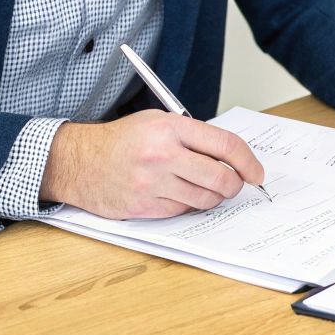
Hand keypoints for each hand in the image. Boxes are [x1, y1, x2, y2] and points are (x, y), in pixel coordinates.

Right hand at [40, 110, 266, 218]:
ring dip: (211, 196)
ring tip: (201, 186)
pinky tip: (174, 193)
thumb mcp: (157, 122)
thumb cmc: (121, 140)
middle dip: (234, 185)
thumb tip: (231, 157)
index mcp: (170, 128)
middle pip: (221, 178)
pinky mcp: (144, 207)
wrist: (78, 161)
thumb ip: (193, 136)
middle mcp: (163, 155)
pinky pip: (182, 211)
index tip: (256, 172)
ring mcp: (153, 184)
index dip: (248, 161)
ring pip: (205, 199)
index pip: (226, 145)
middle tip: (233, 184)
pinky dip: (186, 205)